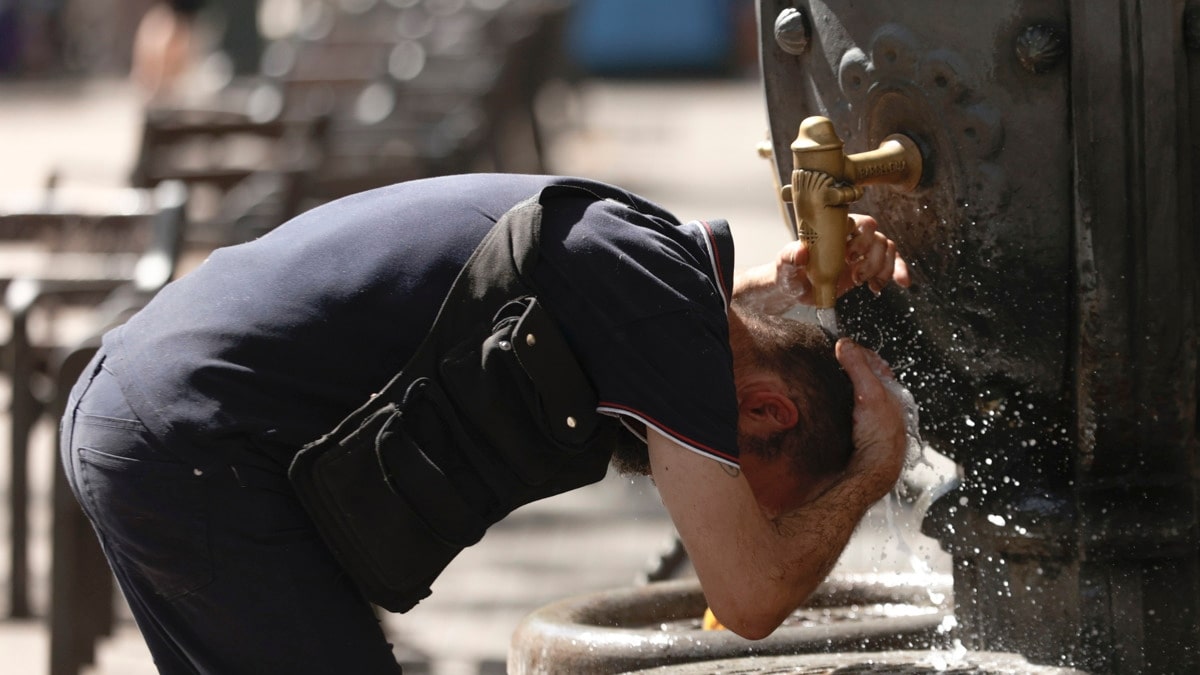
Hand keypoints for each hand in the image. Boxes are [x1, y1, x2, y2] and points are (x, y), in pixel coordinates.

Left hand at [775, 214, 910, 303]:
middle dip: (871, 256)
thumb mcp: (785, 267)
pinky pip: (892, 262)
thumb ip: (790, 258)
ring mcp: (862, 251)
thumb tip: (801, 252)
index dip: (860, 238)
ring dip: (882, 267)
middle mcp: (850, 237)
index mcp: (833, 231)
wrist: (796, 289)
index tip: (849, 257)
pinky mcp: (869, 266)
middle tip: (856, 275)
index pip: (857, 222)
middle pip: (875, 235)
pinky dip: (898, 271)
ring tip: (866, 284)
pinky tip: (900, 283)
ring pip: (886, 247)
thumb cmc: (790, 273)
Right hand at [835, 338, 906, 498]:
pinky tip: (829, 409)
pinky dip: (838, 408)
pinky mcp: (860, 434)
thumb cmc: (880, 435)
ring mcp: (872, 421)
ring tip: (827, 383)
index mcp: (892, 393)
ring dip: (843, 391)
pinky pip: (848, 414)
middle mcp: (884, 406)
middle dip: (850, 371)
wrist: (874, 470)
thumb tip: (844, 345)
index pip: (876, 364)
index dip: (859, 353)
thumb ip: (857, 367)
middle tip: (833, 362)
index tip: (842, 346)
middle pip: (866, 381)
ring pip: (856, 398)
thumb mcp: (869, 393)